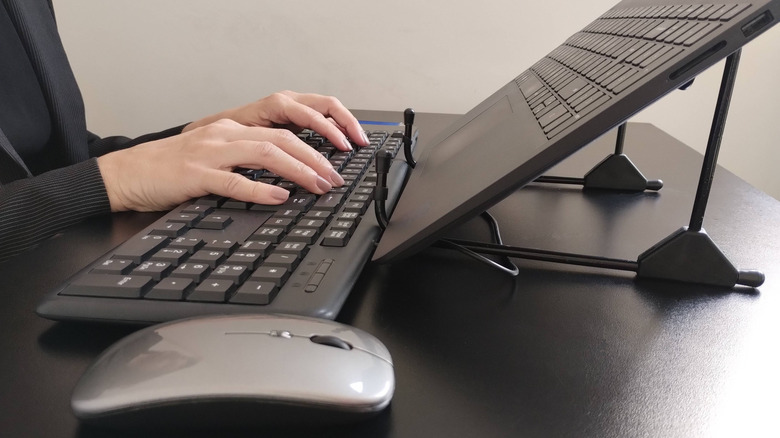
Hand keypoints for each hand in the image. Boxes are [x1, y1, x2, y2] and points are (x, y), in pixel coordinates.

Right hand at [97, 91, 369, 211]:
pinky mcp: (196, 174)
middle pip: (283, 138)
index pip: (285, 127)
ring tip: (319, 185)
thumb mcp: (217, 157)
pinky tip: (280, 197)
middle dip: (316, 157)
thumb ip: (248, 161)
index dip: (317, 137)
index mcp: (235, 129)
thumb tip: (288, 177)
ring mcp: (211, 152)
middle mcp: (226, 134)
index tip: (341, 153)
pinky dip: (260, 189)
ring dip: (299, 170)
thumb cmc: (174, 169)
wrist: (129, 173)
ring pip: (266, 152)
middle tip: (336, 177)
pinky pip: (234, 180)